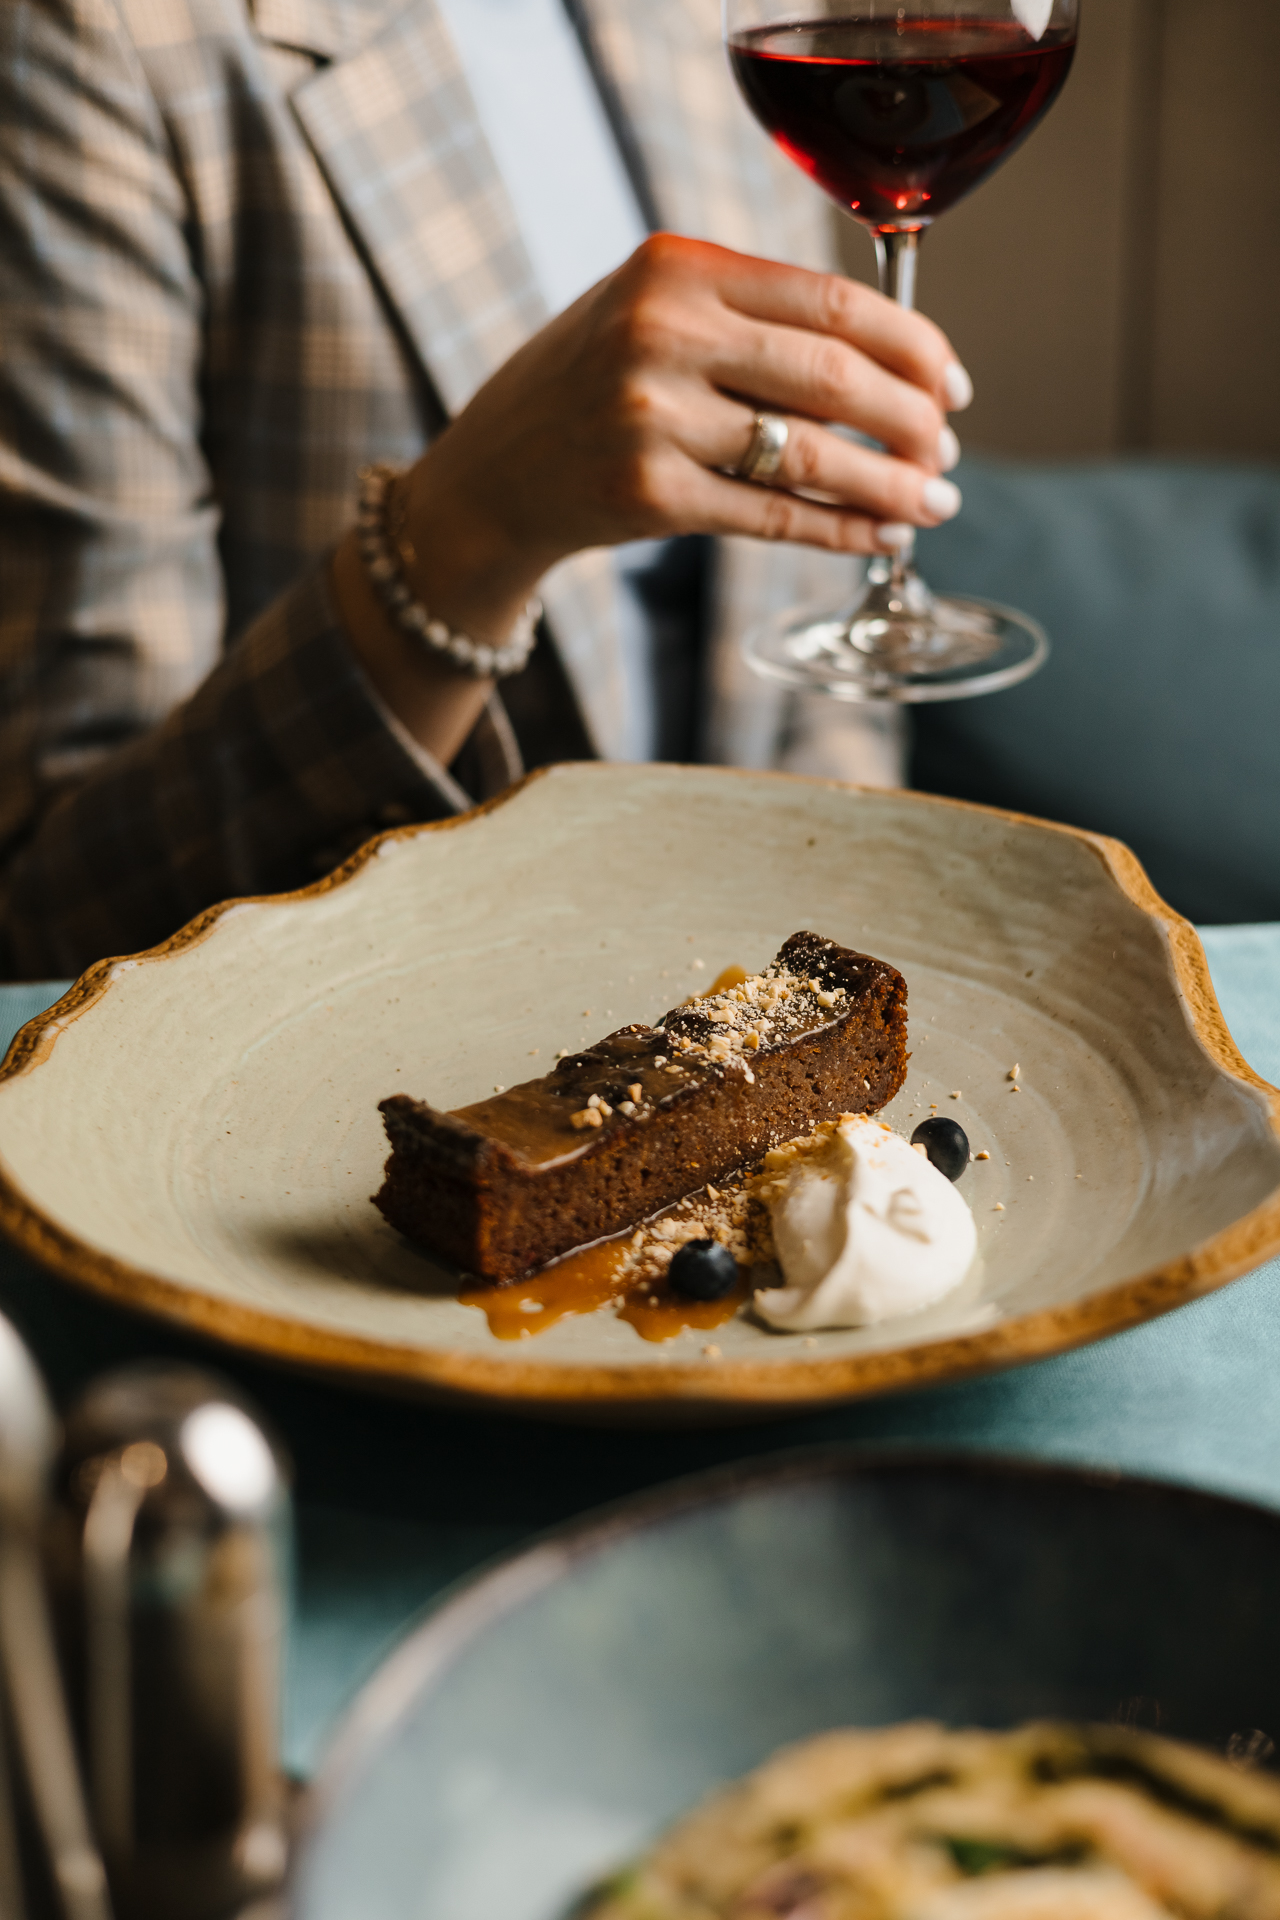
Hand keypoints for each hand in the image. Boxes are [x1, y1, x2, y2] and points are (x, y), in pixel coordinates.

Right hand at [334, 233, 970, 758]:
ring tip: (934, 503)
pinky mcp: (647, 495)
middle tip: (947, 451)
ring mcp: (651, 416)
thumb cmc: (588, 388)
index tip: (954, 383)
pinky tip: (882, 539)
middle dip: (913, 422)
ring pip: (813, 454)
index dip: (915, 346)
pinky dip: (842, 532)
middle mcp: (663, 333)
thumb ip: (752, 315)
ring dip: (892, 486)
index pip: (833, 301)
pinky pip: (775, 516)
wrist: (489, 475)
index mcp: (678, 266)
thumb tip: (895, 360)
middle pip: (835, 377)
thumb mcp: (653, 314)